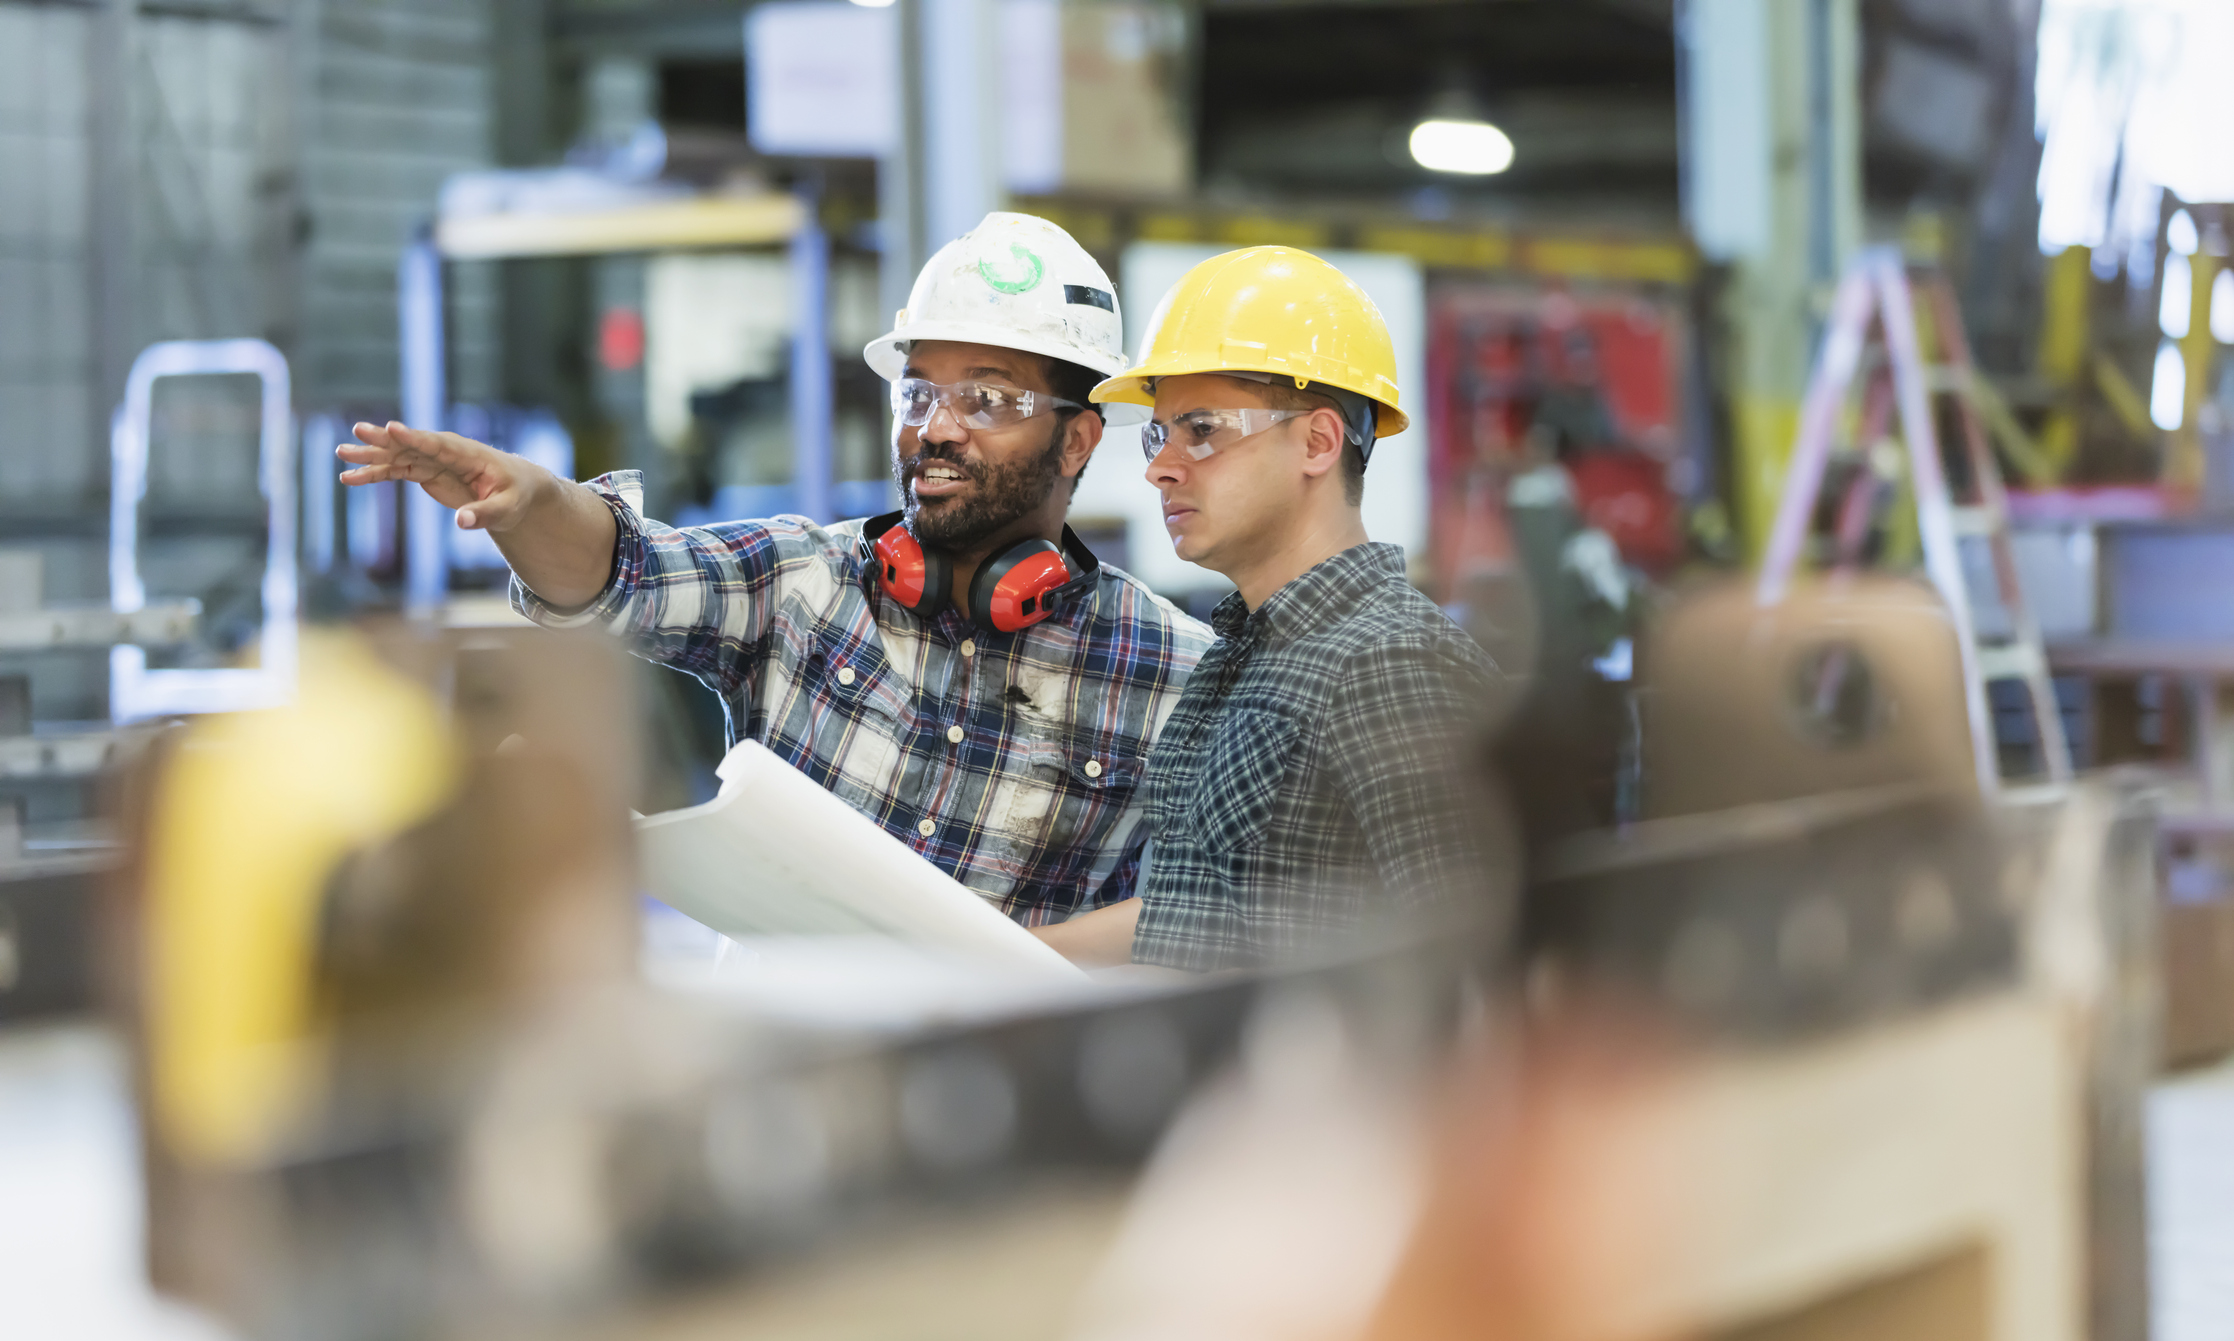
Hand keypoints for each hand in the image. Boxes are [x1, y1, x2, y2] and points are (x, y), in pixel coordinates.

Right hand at [336, 421, 542, 531]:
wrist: (513, 488)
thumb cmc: (514, 495)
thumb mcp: (506, 508)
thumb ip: (484, 514)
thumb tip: (461, 522)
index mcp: (467, 453)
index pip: (437, 443)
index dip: (414, 437)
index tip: (391, 428)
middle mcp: (445, 452)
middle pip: (410, 444)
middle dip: (384, 439)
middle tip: (357, 431)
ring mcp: (432, 460)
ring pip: (396, 455)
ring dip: (370, 456)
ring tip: (341, 454)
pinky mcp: (424, 471)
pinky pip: (394, 471)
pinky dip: (373, 474)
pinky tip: (349, 479)